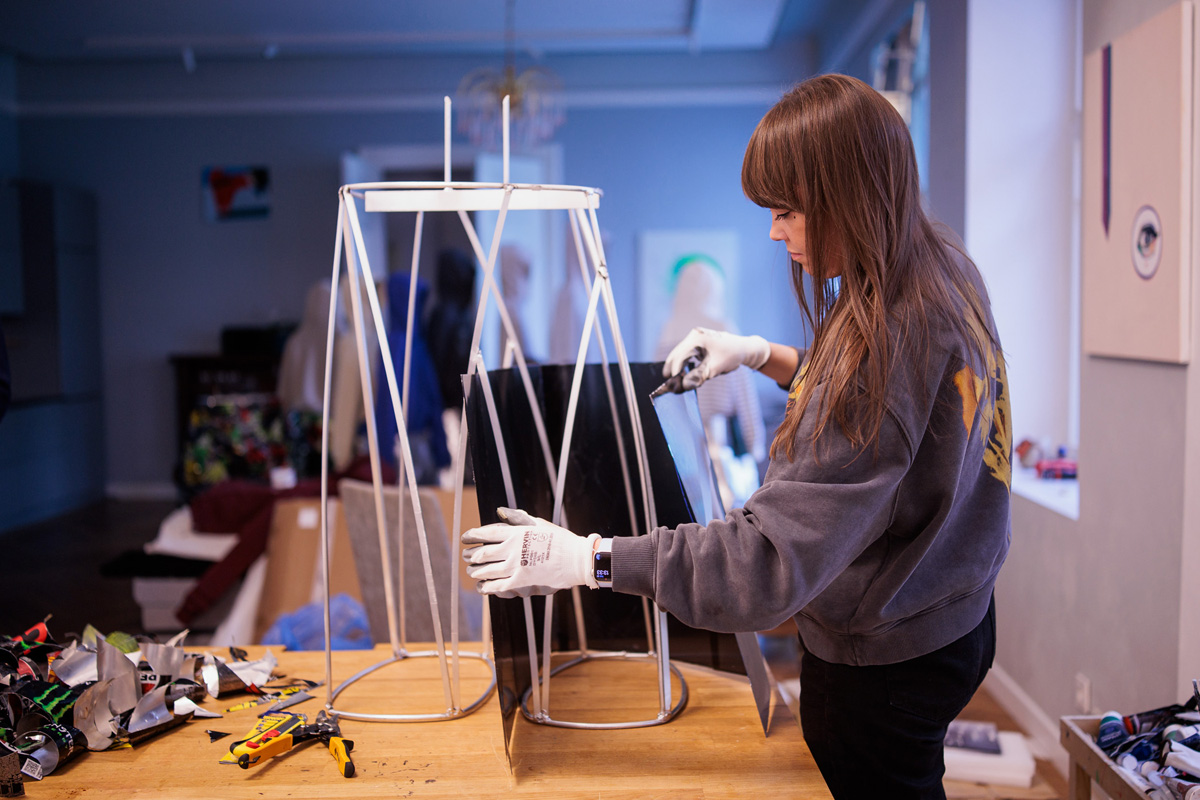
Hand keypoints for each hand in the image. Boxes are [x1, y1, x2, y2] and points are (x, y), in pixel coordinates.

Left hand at [461, 508, 599, 597]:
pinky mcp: (521, 582)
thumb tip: (500, 512)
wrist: (576, 560)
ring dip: (475, 571)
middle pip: (483, 553)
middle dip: (470, 555)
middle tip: (465, 555)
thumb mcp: (538, 524)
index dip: (473, 535)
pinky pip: (498, 586)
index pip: (487, 533)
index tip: (465, 537)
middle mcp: (513, 550)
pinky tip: (482, 586)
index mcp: (516, 533)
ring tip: (471, 570)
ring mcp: (516, 567)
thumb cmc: (559, 540)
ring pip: (486, 570)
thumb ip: (518, 518)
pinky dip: (487, 587)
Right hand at [663, 327, 770, 390]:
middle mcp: (694, 335)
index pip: (680, 356)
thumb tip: (684, 385)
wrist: (745, 348)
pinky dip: (684, 363)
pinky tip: (683, 373)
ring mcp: (696, 338)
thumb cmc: (732, 356)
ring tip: (675, 380)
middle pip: (677, 353)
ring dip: (678, 366)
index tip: (672, 384)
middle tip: (668, 383)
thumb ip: (698, 377)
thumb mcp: (715, 368)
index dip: (675, 371)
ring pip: (681, 354)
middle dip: (673, 368)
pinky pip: (687, 354)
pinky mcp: (699, 343)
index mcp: (697, 338)